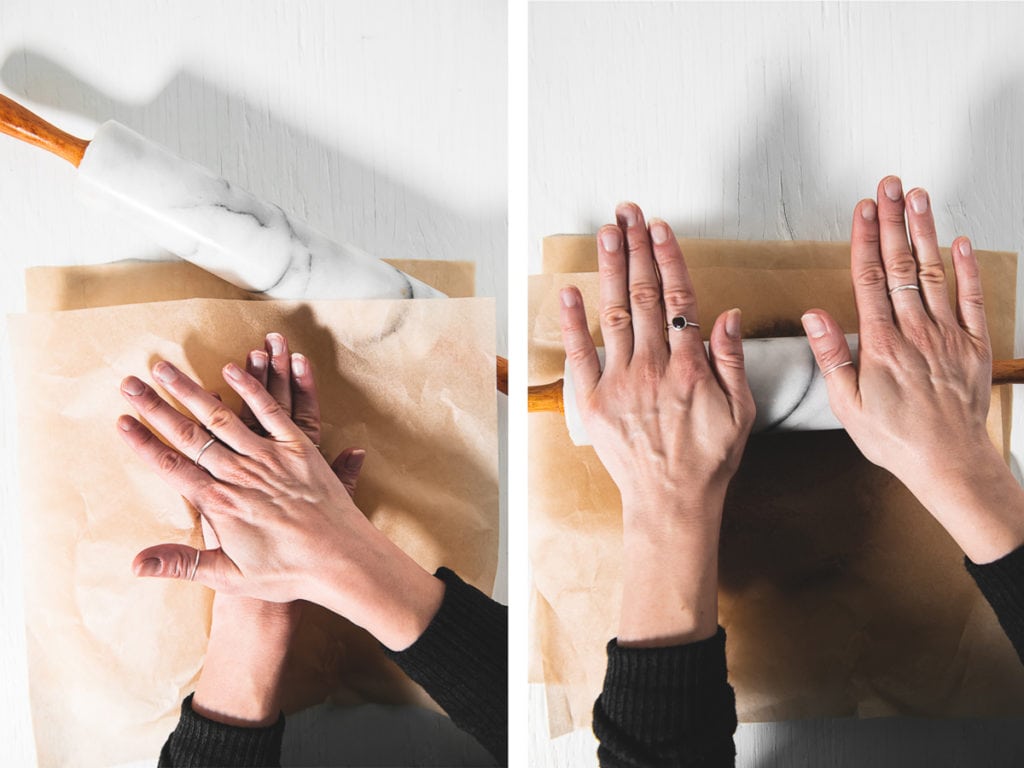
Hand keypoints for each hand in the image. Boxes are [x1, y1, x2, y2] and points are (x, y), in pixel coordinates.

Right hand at [117, 337, 442, 650]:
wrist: (340, 562)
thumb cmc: (287, 574)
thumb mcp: (230, 577)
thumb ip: (181, 564)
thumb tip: (134, 565)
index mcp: (220, 504)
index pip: (171, 467)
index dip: (144, 444)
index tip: (121, 420)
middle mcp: (241, 475)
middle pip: (190, 435)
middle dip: (156, 407)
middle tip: (131, 382)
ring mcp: (270, 458)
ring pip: (224, 417)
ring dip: (193, 390)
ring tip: (167, 368)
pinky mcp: (300, 449)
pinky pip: (273, 412)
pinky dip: (252, 389)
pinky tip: (232, 369)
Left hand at [559, 203, 754, 645]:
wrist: (671, 501)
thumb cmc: (710, 458)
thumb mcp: (740, 410)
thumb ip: (729, 360)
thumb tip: (724, 314)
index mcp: (690, 365)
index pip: (678, 298)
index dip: (667, 259)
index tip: (659, 227)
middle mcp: (653, 366)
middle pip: (643, 295)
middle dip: (635, 249)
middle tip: (627, 212)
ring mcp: (620, 381)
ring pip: (614, 314)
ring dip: (609, 270)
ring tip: (606, 232)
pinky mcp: (593, 401)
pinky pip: (580, 355)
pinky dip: (573, 322)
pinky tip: (569, 290)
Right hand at [802, 177, 1023, 562]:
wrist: (948, 462)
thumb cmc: (894, 438)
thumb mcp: (847, 405)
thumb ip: (832, 355)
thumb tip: (815, 315)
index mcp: (880, 345)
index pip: (870, 280)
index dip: (865, 240)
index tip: (862, 209)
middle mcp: (915, 332)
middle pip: (901, 265)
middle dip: (892, 221)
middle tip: (888, 186)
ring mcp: (947, 336)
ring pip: (934, 273)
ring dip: (925, 232)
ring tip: (918, 197)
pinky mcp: (973, 345)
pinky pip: (970, 299)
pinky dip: (966, 268)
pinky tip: (958, 241)